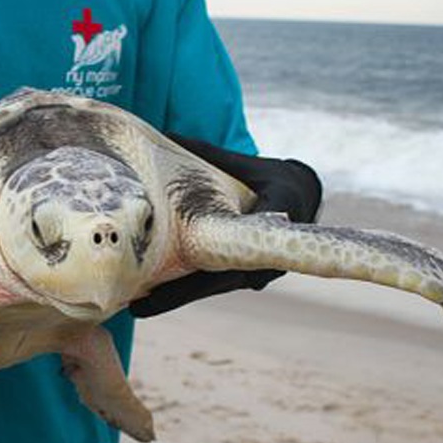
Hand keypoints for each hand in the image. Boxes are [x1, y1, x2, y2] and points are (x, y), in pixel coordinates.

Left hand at [129, 133, 322, 317]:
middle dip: (177, 295)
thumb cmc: (271, 177)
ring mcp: (257, 271)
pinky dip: (188, 288)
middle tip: (139, 308)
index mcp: (270, 222)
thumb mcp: (246, 164)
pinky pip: (216, 283)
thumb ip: (208, 153)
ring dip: (179, 296)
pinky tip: (155, 296)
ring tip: (140, 307)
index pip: (231, 250)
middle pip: (216, 281)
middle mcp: (266, 256)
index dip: (199, 266)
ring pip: (214, 286)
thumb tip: (168, 133)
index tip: (169, 274)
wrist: (303, 198)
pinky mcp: (247, 276)